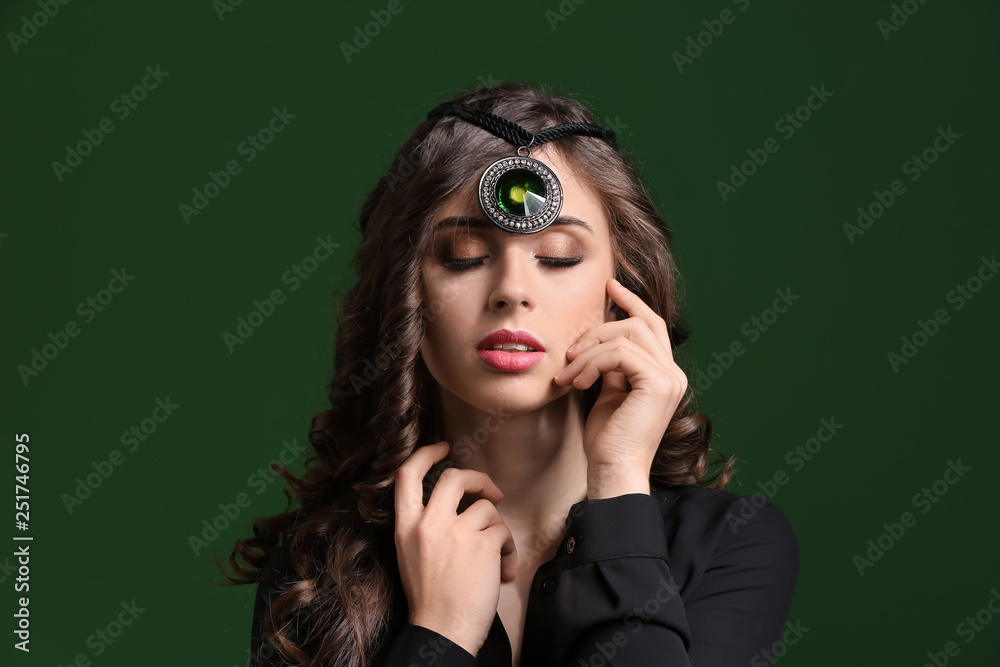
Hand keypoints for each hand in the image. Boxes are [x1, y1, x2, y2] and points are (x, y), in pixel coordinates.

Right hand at [393, 442, 517, 656]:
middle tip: (490, 492)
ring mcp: (455, 532)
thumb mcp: (411, 555)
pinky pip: (503, 531)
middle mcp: (427, 524)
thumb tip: (455, 504)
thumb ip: (424, 526)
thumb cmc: (430, 600)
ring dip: (497, 530)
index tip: (442, 448)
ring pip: (486, 508)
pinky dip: (508, 550)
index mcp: (405, 527)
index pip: (406, 475)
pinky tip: (503, 571)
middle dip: (477, 478)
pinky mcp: (482, 544)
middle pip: (454, 477)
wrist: (443, 630)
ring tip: (496, 557)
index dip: (425, 454)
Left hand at [553, 278, 687, 497]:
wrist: (612, 471)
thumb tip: (597, 343)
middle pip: (639, 324)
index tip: (609, 286)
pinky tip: (576, 381)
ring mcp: (670, 378)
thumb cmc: (606, 441)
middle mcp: (673, 373)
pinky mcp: (658, 384)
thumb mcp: (607, 393)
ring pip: (626, 336)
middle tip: (570, 349)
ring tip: (567, 374)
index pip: (652, 325)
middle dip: (600, 328)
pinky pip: (620, 353)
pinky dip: (592, 363)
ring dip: (588, 351)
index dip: (632, 302)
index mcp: (664, 374)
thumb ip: (610, 367)